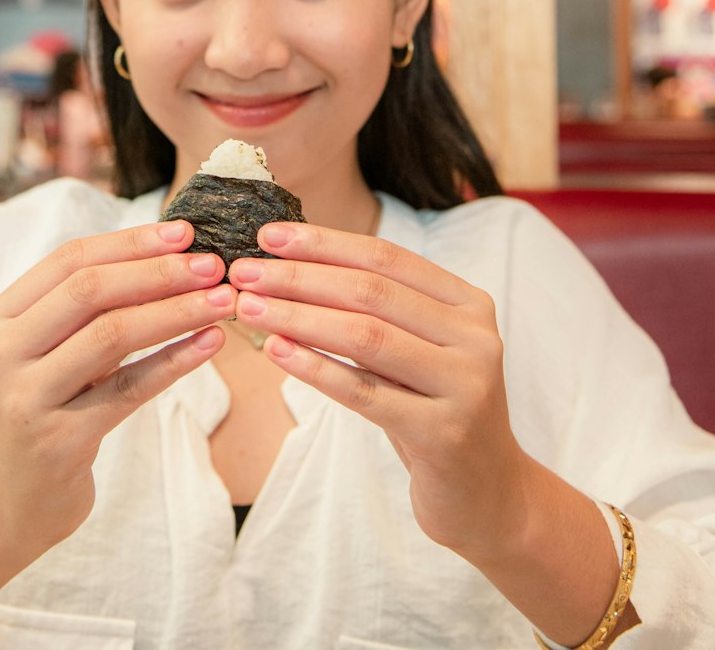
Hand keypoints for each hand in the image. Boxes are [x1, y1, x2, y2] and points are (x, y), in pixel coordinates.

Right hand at [0, 220, 232, 556]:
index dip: (130, 242)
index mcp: (1, 317)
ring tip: (223, 300)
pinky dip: (175, 361)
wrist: (8, 498)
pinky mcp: (58, 442)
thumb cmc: (46, 406)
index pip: (69, 260)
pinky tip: (211, 343)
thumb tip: (174, 254)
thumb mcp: (52, 349)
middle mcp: (3, 353)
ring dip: (176, 311)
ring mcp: (27, 398)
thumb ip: (92, 307)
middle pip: (89, 292)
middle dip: (158, 272)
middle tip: (213, 265)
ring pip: (111, 336)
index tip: (185, 232)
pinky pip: (128, 390)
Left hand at [227, 221, 529, 563]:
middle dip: (300, 277)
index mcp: (467, 303)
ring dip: (298, 316)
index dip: (323, 243)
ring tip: (249, 307)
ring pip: (366, 336)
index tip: (267, 236)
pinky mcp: (444, 434)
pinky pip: (365, 392)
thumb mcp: (412, 350)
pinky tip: (275, 351)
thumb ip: (372, 311)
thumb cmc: (431, 409)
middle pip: (371, 292)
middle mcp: (475, 337)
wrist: (486, 494)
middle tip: (243, 272)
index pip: (385, 257)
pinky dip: (314, 367)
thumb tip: (287, 266)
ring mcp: (465, 385)